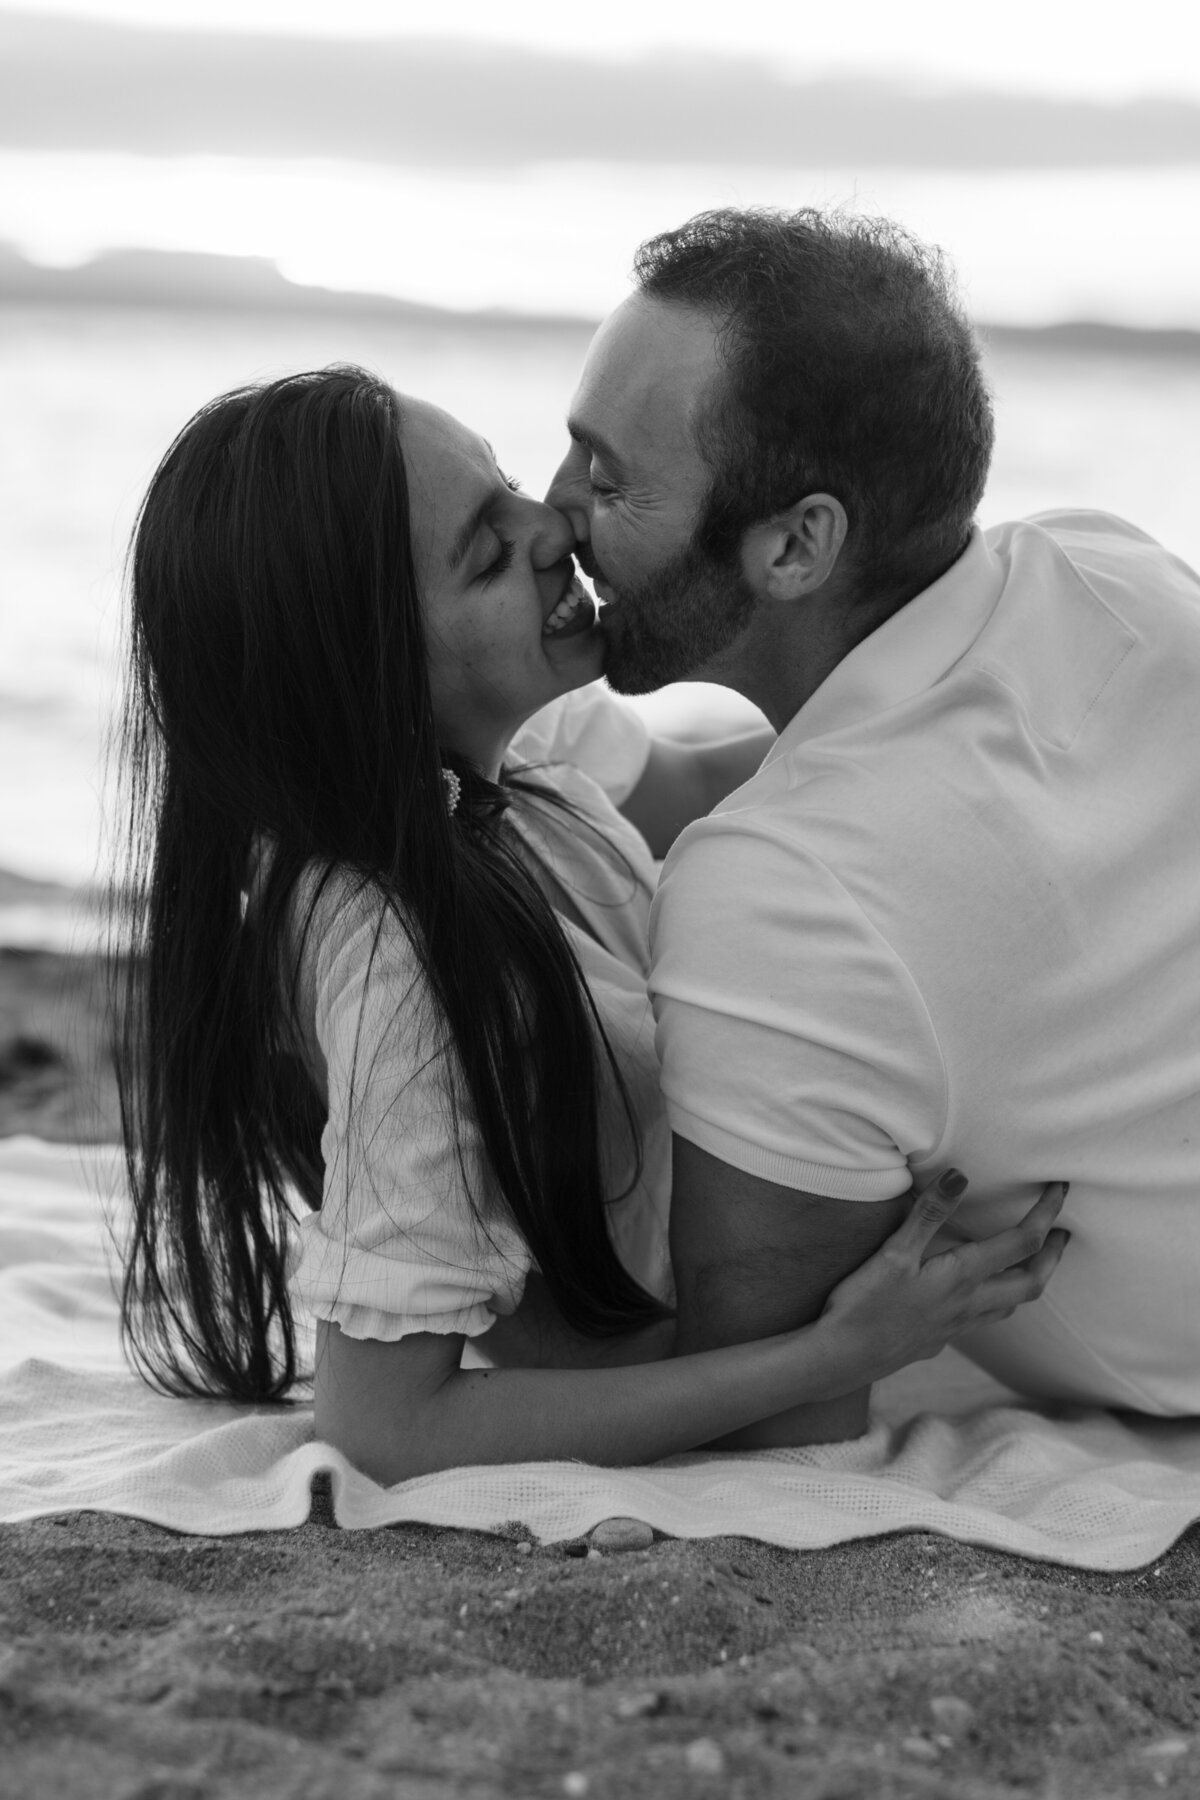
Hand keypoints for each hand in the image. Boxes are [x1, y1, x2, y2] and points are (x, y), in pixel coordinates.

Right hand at [818, 1171, 1068, 1385]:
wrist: (841, 1359)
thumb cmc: (864, 1305)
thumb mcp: (893, 1253)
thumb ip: (928, 1215)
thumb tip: (961, 1176)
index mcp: (962, 1277)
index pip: (1022, 1242)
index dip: (1047, 1213)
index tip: (1061, 1190)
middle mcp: (968, 1304)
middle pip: (1031, 1283)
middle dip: (1053, 1256)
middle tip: (1064, 1233)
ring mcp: (955, 1326)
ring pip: (1009, 1306)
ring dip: (1029, 1282)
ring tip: (1031, 1263)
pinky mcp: (937, 1339)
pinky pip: (981, 1320)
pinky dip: (993, 1302)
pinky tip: (974, 1296)